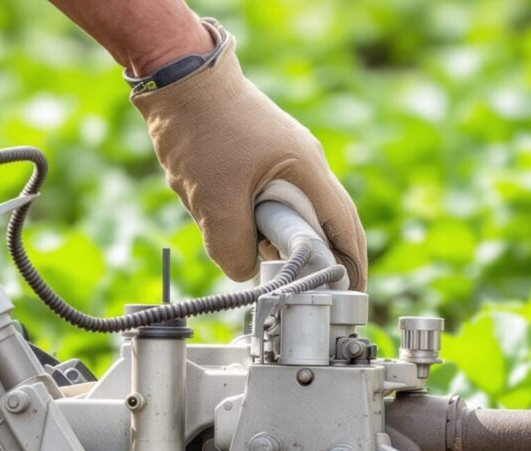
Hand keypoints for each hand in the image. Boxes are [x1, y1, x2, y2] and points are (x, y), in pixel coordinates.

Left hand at [132, 21, 367, 287]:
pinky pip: (269, 195)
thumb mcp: (214, 202)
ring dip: (277, 234)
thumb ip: (233, 247)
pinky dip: (257, 216)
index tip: (351, 294)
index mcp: (308, 171)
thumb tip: (243, 271)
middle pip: (325, 221)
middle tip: (304, 285)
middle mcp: (305, 162)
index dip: (352, 265)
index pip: (345, 228)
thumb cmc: (201, 130)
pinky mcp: (261, 153)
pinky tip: (230, 219)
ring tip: (252, 248)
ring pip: (292, 210)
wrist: (177, 76)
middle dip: (315, 255)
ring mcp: (284, 155)